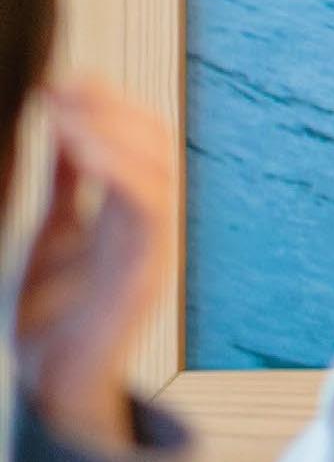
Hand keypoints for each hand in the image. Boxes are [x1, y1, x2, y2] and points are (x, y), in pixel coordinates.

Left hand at [13, 76, 176, 449]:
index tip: (60, 79)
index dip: (108, 100)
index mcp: (130, 211)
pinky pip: (148, 210)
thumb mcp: (52, 228)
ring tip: (63, 114)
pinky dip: (119, 172)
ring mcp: (153, 249)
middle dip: (111, 107)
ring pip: (158, 169)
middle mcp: (150, 225)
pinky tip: (79, 150)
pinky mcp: (145, 275)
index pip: (140, 137)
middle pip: (157, 143)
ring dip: (112, 132)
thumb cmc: (52, 313)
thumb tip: (62, 117)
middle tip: (58, 89)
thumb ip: (64, 180)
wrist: (48, 382)